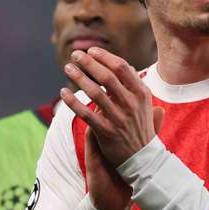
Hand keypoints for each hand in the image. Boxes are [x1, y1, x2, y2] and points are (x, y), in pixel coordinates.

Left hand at [61, 48, 162, 166]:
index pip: (121, 67)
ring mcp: (119, 118)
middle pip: (107, 76)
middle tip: (75, 54)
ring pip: (95, 92)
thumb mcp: (145, 104)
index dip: (104, 56)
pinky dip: (73, 102)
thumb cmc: (140, 127)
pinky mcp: (106, 132)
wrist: (143, 158)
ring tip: (68, 68)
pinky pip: (86, 113)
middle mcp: (131, 103)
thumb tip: (126, 65)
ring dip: (79, 77)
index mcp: (141, 93)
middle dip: (89, 62)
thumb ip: (135, 85)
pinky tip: (63, 93)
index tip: (91, 50)